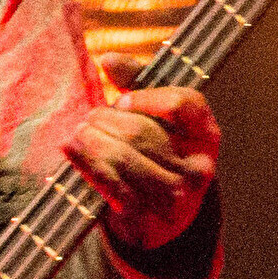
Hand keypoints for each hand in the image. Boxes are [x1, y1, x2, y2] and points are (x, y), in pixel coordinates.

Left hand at [66, 54, 220, 254]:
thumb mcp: (157, 115)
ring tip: (79, 133)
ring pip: (124, 158)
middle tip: (90, 118)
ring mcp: (174, 197)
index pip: (184, 104)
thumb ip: (136, 81)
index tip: (124, 100)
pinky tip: (71, 149)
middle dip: (107, 121)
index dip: (148, 98)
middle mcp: (197, 167)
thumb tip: (107, 60)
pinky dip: (86, 163)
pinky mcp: (147, 217)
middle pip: (142, 132)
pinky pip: (110, 184)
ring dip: (93, 141)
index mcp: (206, 134)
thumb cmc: (157, 151)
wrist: (163, 218)